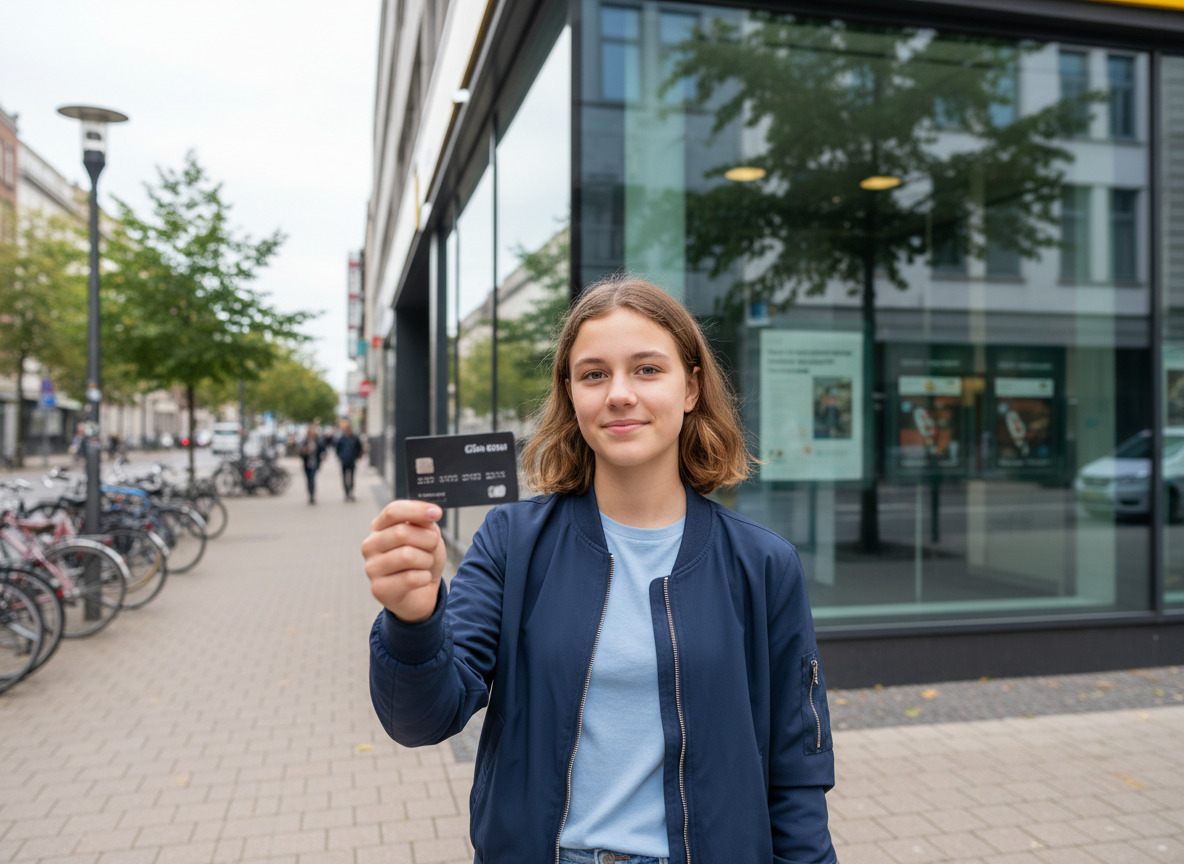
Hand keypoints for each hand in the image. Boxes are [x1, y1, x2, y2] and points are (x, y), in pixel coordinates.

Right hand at [362, 500, 445, 622]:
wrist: (421, 593)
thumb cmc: (421, 560)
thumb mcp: (427, 535)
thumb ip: (425, 522)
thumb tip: (430, 513)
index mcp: (379, 527)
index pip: (393, 511)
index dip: (417, 510)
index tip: (438, 513)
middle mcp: (370, 545)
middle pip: (401, 533)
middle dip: (427, 540)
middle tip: (432, 548)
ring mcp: (371, 568)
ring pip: (407, 556)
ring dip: (427, 560)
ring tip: (425, 565)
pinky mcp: (378, 589)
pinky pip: (411, 578)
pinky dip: (425, 578)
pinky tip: (421, 580)